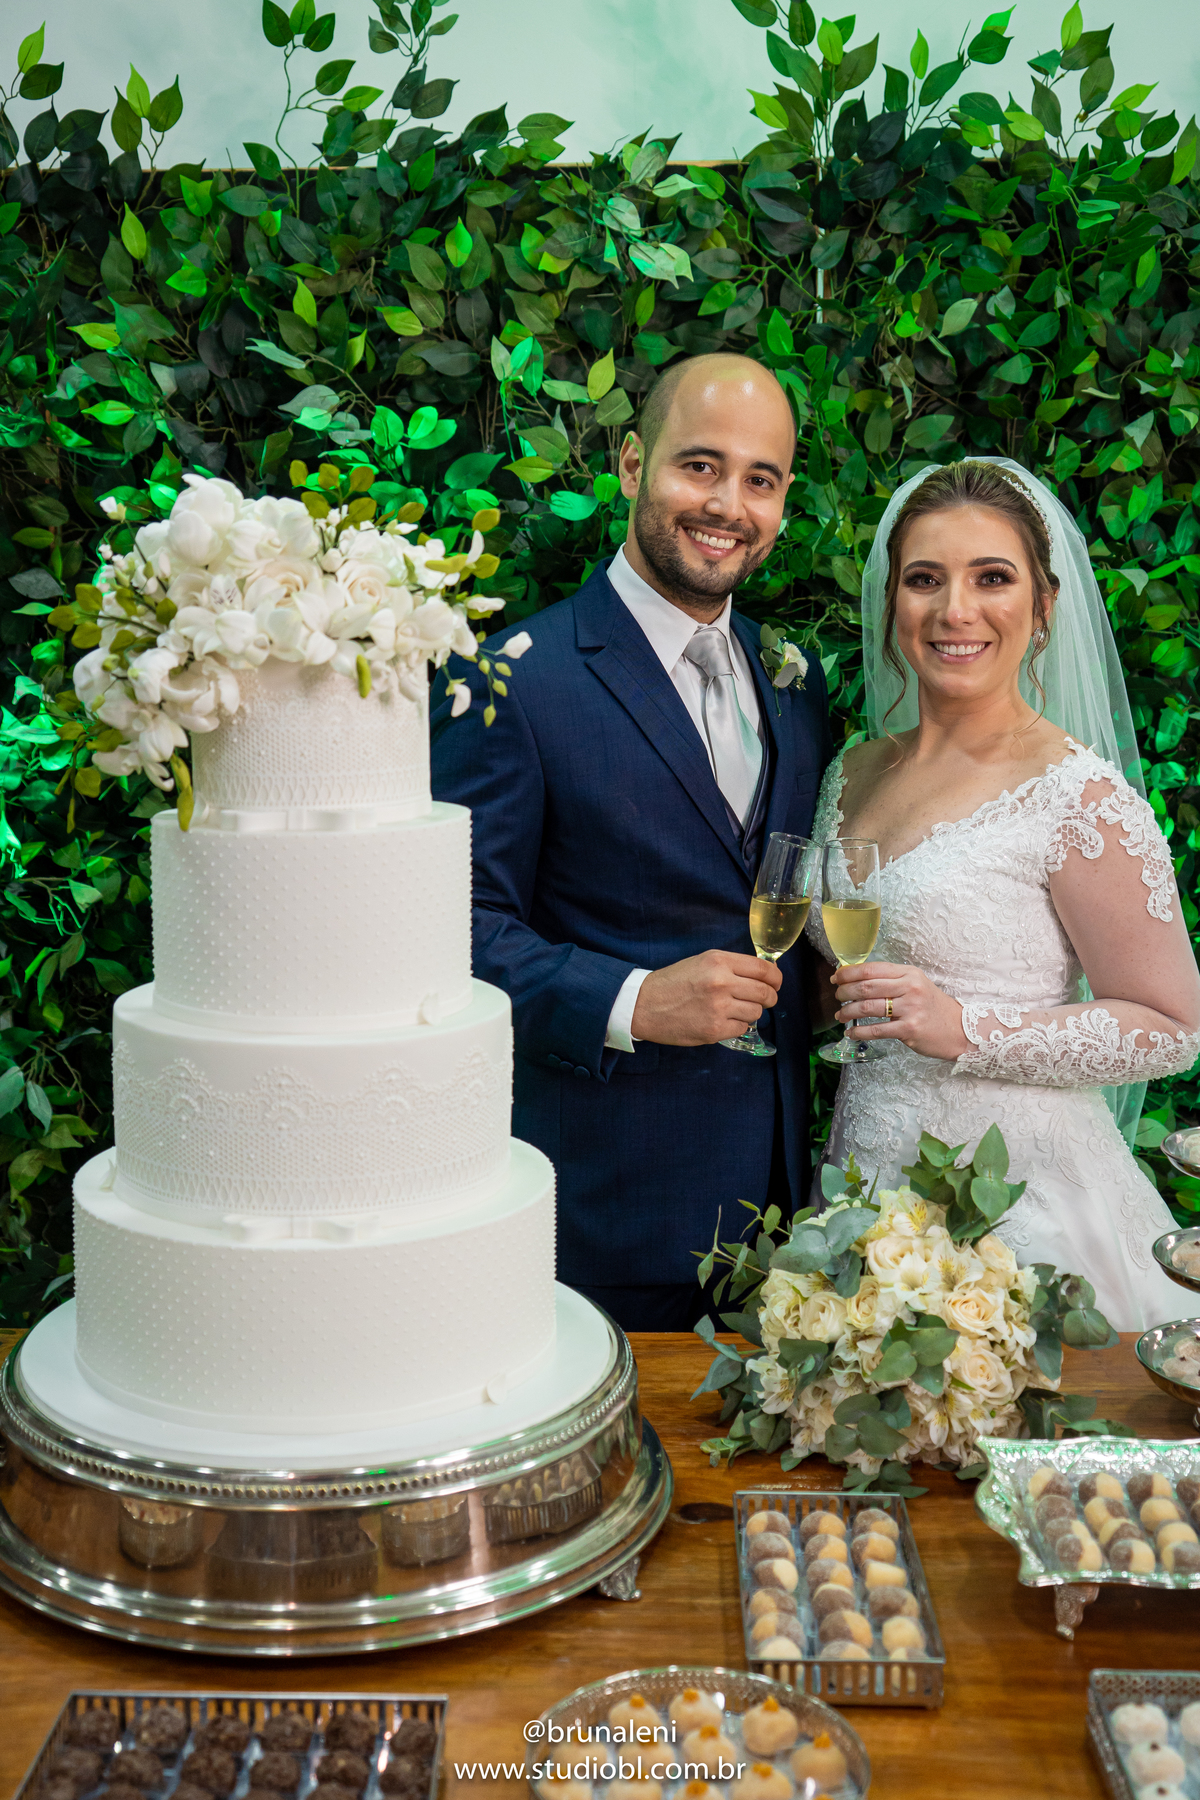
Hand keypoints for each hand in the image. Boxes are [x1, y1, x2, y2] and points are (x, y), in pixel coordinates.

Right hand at [633, 950, 781, 1045]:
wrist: (644, 1005)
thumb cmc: (673, 983)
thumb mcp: (702, 962)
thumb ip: (731, 967)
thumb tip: (762, 976)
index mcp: (718, 961)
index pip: (764, 969)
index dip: (776, 978)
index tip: (775, 983)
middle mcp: (721, 982)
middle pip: (765, 992)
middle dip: (770, 997)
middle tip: (764, 1000)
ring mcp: (718, 1007)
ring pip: (756, 1012)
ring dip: (750, 1012)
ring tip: (734, 1010)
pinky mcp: (714, 1029)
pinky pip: (742, 1028)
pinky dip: (737, 1026)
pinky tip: (723, 1020)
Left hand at [831, 961, 969, 1060]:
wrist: (960, 1029)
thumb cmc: (933, 1007)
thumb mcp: (916, 985)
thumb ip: (892, 980)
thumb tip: (857, 980)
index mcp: (909, 973)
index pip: (872, 969)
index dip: (849, 973)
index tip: (836, 978)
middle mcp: (910, 988)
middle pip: (866, 986)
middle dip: (844, 992)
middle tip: (837, 996)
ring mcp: (910, 1009)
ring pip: (868, 1007)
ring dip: (848, 1011)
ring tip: (840, 1015)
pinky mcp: (909, 1029)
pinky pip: (876, 1030)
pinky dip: (859, 1031)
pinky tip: (851, 1032)